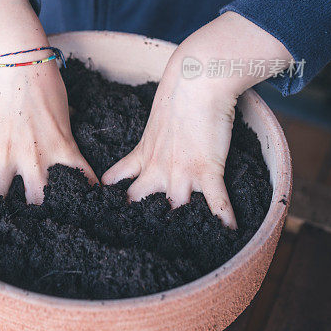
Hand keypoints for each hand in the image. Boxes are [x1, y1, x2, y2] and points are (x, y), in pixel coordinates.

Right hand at [0, 58, 98, 202]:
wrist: (17, 62)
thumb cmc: (45, 80)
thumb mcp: (63, 110)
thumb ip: (63, 127)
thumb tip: (68, 126)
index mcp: (61, 148)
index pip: (79, 181)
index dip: (82, 198)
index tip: (82, 209)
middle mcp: (34, 158)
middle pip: (36, 201)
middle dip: (36, 213)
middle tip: (33, 221)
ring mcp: (6, 153)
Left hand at [101, 50, 237, 228]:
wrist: (197, 81)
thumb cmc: (179, 94)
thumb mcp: (158, 120)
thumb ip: (156, 136)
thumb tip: (160, 136)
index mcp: (143, 155)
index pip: (117, 181)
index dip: (110, 199)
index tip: (100, 214)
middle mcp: (157, 169)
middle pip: (139, 204)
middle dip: (136, 223)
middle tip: (133, 243)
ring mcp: (181, 173)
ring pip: (175, 210)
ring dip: (181, 229)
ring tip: (186, 249)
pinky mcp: (207, 170)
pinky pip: (216, 203)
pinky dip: (224, 220)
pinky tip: (229, 235)